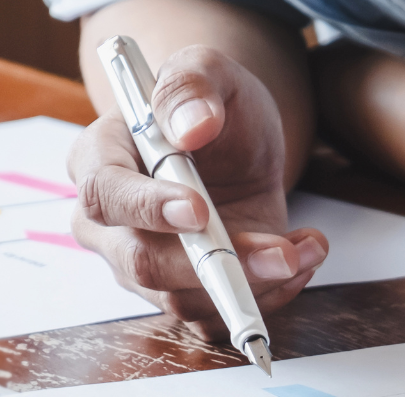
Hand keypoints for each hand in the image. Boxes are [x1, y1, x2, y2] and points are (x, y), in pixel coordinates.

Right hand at [68, 45, 327, 339]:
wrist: (238, 144)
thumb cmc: (211, 106)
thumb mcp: (208, 71)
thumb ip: (193, 84)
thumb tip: (191, 126)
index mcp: (98, 160)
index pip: (106, 194)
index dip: (149, 209)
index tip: (200, 210)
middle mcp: (109, 225)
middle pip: (143, 263)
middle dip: (217, 264)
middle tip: (282, 252)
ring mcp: (143, 266)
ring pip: (187, 298)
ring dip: (257, 282)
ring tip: (306, 247)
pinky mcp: (182, 294)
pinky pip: (216, 318)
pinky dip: (268, 298)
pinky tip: (300, 261)